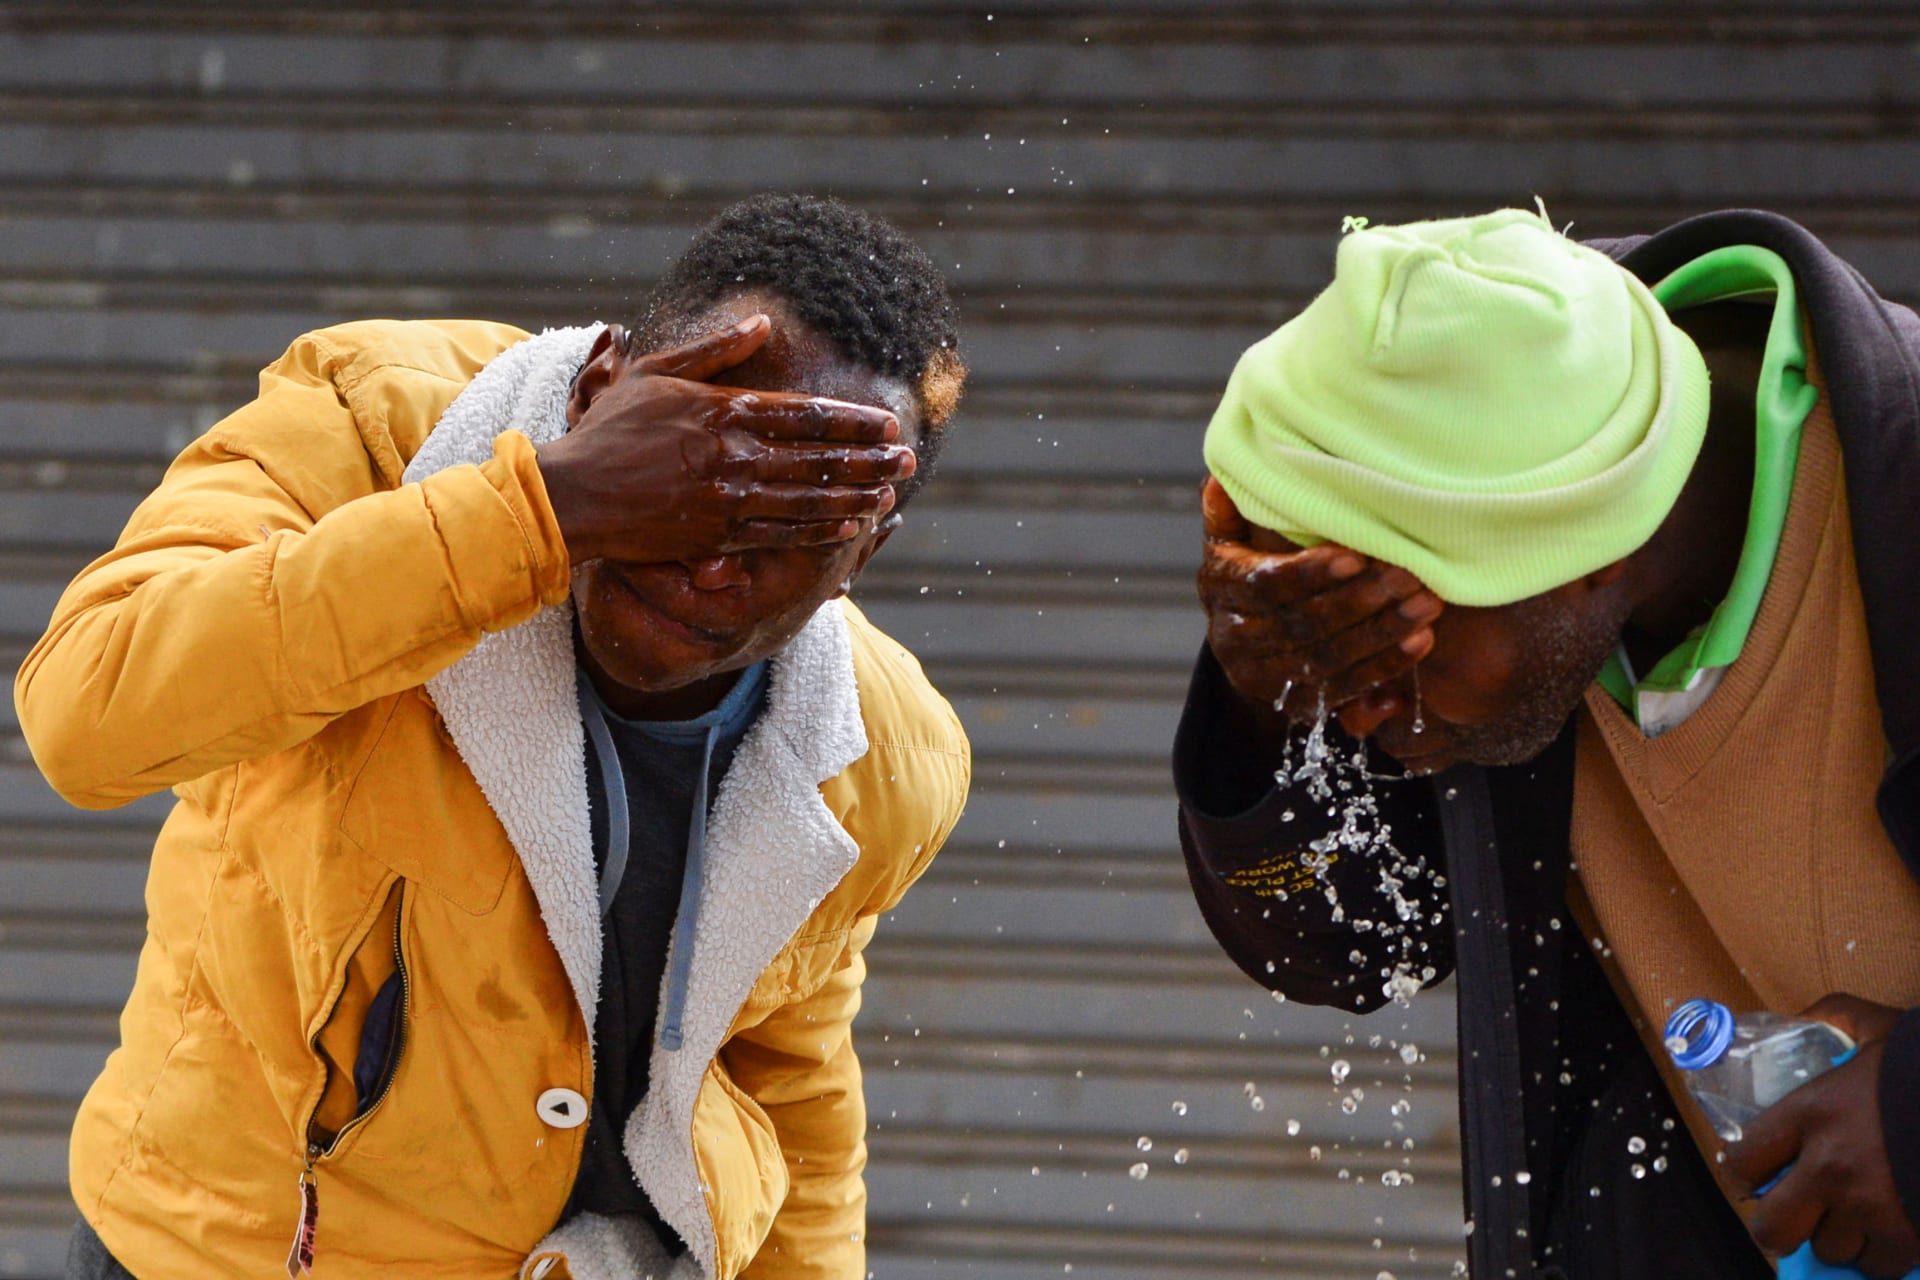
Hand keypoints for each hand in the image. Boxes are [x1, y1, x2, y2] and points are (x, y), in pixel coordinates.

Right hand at [537, 316, 914, 565]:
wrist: (573, 495)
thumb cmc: (609, 430)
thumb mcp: (655, 371)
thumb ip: (714, 348)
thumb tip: (762, 322)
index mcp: (724, 409)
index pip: (807, 414)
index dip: (854, 421)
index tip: (887, 424)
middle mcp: (735, 453)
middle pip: (820, 457)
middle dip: (871, 460)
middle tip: (909, 460)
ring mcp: (729, 498)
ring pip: (810, 498)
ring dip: (856, 495)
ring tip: (890, 492)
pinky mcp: (719, 536)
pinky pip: (783, 533)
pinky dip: (821, 530)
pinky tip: (851, 526)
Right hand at [1196, 477, 1440, 724]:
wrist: (1243, 645)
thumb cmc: (1248, 571)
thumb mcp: (1229, 539)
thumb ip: (1229, 511)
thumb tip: (1222, 481)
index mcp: (1221, 589)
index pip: (1266, 585)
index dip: (1311, 573)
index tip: (1356, 555)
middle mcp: (1236, 639)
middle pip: (1303, 624)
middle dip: (1360, 601)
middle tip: (1410, 576)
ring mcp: (1265, 678)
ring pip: (1328, 658)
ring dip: (1382, 633)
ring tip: (1427, 604)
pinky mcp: (1296, 705)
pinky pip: (1344, 689)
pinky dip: (1385, 666)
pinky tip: (1421, 641)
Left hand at [1728, 994, 1918, 1276]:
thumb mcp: (1877, 1027)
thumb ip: (1833, 1016)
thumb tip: (1802, 1016)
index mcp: (1811, 1112)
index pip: (1745, 1160)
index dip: (1742, 1173)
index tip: (1752, 1176)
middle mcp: (1830, 1165)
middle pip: (1773, 1226)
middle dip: (1777, 1226)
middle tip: (1791, 1216)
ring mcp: (1869, 1206)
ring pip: (1828, 1248)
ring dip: (1835, 1237)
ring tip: (1848, 1218)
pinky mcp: (1908, 1235)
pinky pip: (1876, 1265)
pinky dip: (1878, 1256)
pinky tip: (1884, 1234)